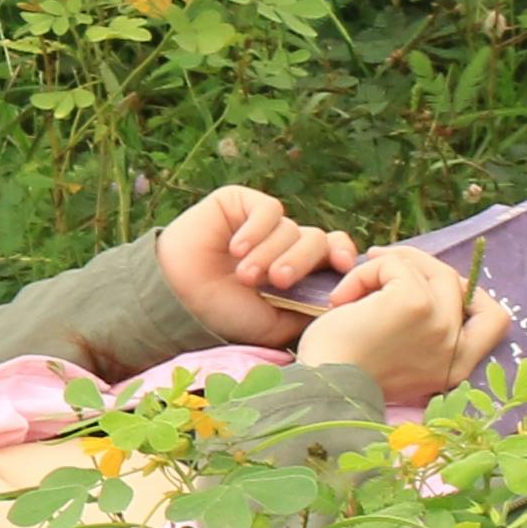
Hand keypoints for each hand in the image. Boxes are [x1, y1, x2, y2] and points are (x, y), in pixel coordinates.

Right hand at [154, 183, 360, 347]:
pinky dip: (257, 230)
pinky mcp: (240, 203)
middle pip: (316, 240)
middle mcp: (284, 244)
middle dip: (299, 262)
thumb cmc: (226, 315)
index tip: (342, 268)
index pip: (335, 251)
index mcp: (298, 270)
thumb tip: (346, 296)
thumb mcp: (277, 323)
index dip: (343, 254)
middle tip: (277, 282)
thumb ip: (310, 309)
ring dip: (269, 254)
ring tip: (245, 276)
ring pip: (291, 228)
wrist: (180, 300)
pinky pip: (269, 209)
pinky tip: (236, 249)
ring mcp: (263, 223)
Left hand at [295, 242, 511, 399]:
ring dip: (387, 267)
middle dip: (417, 267)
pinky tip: (341, 299)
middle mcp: (455, 347)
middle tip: (378, 265)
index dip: (469, 293)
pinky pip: (397, 266)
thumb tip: (421, 278)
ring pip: (429, 268)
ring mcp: (439, 324)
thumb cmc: (346, 376)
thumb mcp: (398, 358)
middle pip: (456, 281)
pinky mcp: (415, 305)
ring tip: (351, 291)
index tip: (427, 286)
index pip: (495, 320)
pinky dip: (366, 272)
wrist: (321, 392)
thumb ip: (422, 331)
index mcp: (457, 367)